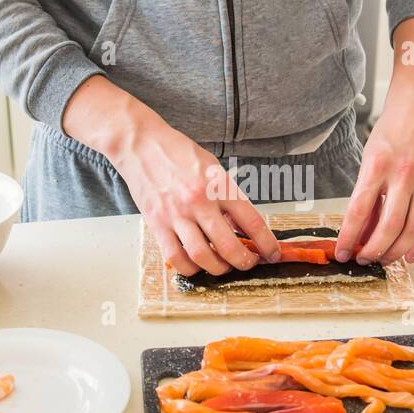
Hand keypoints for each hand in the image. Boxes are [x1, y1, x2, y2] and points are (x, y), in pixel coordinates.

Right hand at [63, 77, 280, 275]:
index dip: (266, 243)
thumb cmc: (177, 153)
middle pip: (228, 246)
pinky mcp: (156, 223)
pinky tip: (196, 265)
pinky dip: (189, 268)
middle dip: (244, 262)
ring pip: (202, 256)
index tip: (272, 254)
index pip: (251, 221)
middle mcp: (199, 201)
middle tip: (248, 263)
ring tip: (223, 267)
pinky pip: (175, 256)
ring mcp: (176, 214)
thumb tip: (241, 226)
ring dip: (218, 269)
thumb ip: (227, 196)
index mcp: (218, 184)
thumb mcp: (212, 167)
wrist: (141, 144)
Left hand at [336, 17, 413, 264]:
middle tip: (363, 259)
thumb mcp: (368, 159)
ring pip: (412, 231)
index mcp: (377, 166)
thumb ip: (366, 195)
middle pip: (388, 227)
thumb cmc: (391, 132)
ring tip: (383, 259)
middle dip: (372, 251)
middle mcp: (403, 175)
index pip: (358, 212)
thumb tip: (359, 231)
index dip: (348, 238)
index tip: (341, 253)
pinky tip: (410, 255)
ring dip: (395, 252)